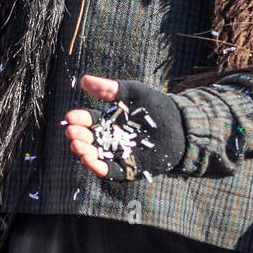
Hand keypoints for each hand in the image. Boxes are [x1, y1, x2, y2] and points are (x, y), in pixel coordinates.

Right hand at [64, 75, 185, 180]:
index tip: (70, 117)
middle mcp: (111, 139)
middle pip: (89, 139)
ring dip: (84, 152)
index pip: (89, 121)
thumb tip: (83, 80)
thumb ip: (110, 88)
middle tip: (72, 132)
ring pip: (96, 156)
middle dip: (78, 136)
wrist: (181, 126)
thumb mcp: (133, 92)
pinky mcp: (130, 169)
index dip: (79, 119)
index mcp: (110, 121)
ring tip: (78, 145)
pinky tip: (90, 160)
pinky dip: (99, 168)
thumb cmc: (157, 106)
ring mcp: (120, 155)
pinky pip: (111, 171)